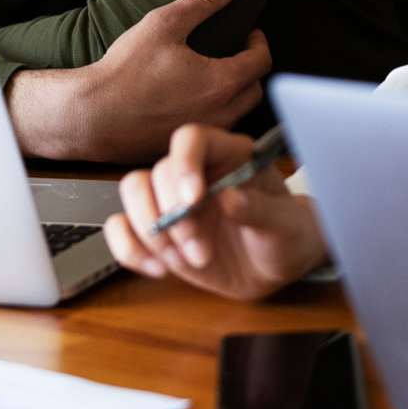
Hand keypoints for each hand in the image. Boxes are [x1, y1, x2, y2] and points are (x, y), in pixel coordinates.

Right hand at [7, 0, 270, 162]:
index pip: (262, 61)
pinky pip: (212, 132)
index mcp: (222, 83)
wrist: (88, 117)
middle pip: (254, 91)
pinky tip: (190, 102)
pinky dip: (213, 116)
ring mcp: (201, 136)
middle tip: (235, 53)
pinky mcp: (183, 149)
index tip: (249, 33)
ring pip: (237, 115)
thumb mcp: (165, 24)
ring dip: (235, 95)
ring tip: (216, 76)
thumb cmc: (125, 70)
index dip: (258, 43)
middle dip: (250, 69)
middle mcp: (220, 115)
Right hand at [105, 123, 329, 300]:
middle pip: (157, 172)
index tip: (192, 199)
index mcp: (228, 155)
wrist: (277, 264)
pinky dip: (130, 250)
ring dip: (152, 233)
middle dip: (173, 216)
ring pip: (135, 194)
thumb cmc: (285, 233)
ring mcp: (172, 201)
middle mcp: (194, 172)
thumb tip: (229, 199)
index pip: (192, 138)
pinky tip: (159, 269)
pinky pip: (121, 229)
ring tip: (187, 261)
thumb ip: (259, 211)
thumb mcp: (284, 225)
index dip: (184, 163)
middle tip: (200, 249)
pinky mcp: (158, 231)